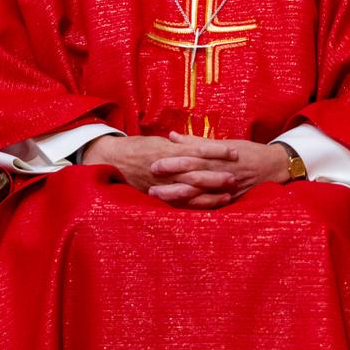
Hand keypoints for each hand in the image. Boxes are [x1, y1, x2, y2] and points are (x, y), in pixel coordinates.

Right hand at [81, 134, 238, 202]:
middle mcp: (168, 168)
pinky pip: (180, 203)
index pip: (199, 150)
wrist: (112, 159)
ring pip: (192, 191)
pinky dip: (196, 206)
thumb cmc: (137, 148)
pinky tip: (210, 208)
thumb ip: (178, 143)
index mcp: (170, 150)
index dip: (218, 152)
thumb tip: (195, 141)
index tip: (235, 152)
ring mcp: (164, 183)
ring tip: (229, 194)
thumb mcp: (159, 141)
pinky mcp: (159, 196)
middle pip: (198, 173)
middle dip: (218, 176)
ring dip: (211, 194)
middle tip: (236, 176)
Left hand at [148, 132, 289, 202]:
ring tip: (157, 195)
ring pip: (197, 193)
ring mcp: (224, 188)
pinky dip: (193, 206)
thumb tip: (172, 137)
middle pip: (192, 176)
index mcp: (217, 156)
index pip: (192, 158)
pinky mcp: (229, 199)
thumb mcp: (223, 143)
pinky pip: (209, 205)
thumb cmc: (246, 151)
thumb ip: (196, 141)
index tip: (154, 162)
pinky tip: (177, 208)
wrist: (273, 166)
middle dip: (170, 179)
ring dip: (176, 195)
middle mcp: (220, 172)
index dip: (173, 161)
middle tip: (150, 180)